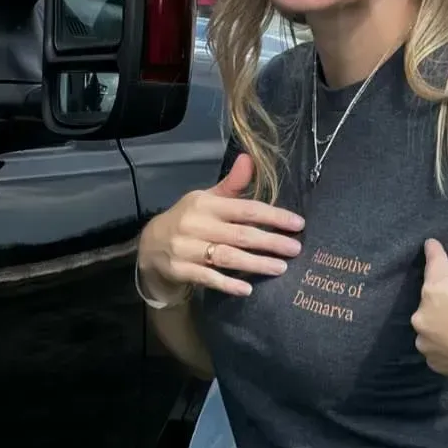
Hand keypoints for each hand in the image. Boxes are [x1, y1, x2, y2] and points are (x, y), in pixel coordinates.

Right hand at [137, 152, 304, 300]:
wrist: (150, 246)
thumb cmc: (188, 221)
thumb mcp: (206, 200)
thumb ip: (231, 185)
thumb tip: (249, 158)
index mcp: (205, 204)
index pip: (245, 209)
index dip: (273, 217)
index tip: (298, 224)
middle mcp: (196, 225)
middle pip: (239, 234)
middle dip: (270, 242)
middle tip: (295, 249)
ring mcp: (186, 249)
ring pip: (226, 256)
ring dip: (255, 263)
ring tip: (280, 268)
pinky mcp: (180, 270)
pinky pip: (207, 277)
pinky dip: (227, 283)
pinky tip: (247, 289)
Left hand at [413, 231, 447, 389]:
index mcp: (437, 291)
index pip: (435, 265)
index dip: (434, 253)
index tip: (430, 244)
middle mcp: (423, 315)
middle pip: (432, 298)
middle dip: (445, 295)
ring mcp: (425, 340)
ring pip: (431, 323)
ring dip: (441, 320)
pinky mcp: (432, 360)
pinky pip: (435, 345)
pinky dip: (444, 341)